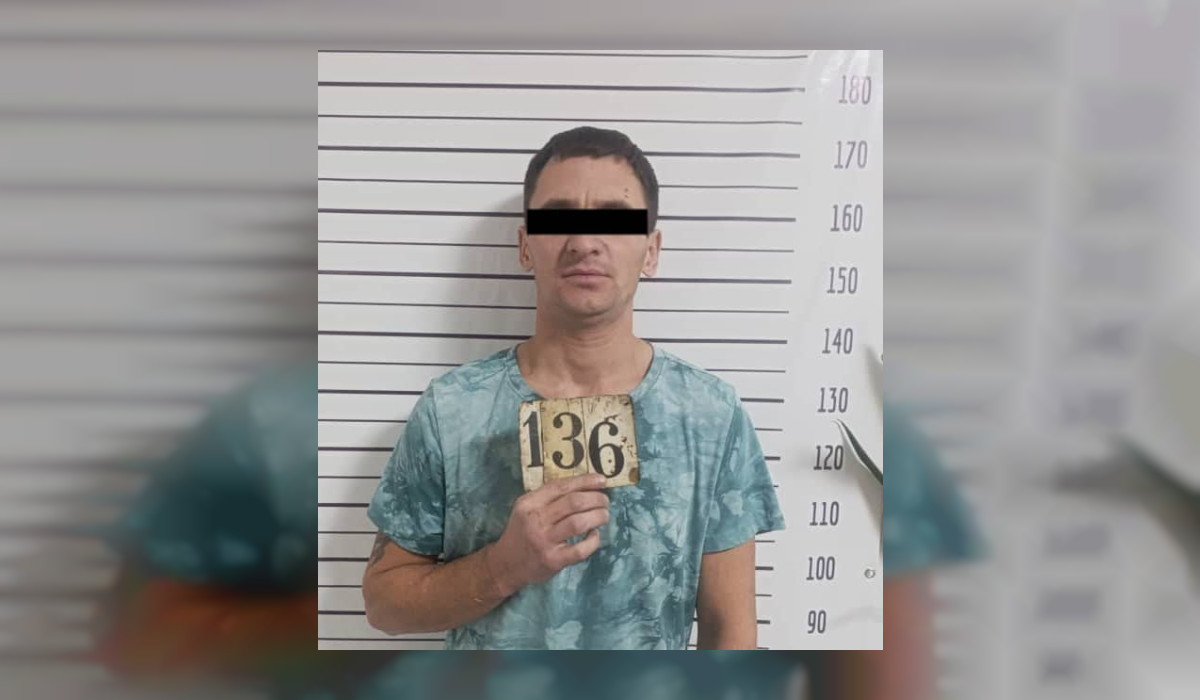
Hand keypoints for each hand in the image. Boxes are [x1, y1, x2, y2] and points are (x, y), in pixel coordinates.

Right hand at [486, 473, 609, 594]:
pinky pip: (580, 549)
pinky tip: (594, 536)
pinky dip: (593, 541)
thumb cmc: (522, 532)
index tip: (602, 480)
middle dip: (596, 498)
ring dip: (597, 516)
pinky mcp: (553, 560)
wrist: (505, 564)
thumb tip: (584, 486)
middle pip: (574, 502)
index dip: (585, 481)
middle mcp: (535, 520)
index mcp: (529, 503)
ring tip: (604, 515)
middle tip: (605, 501)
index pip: (561, 486)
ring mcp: (544, 541)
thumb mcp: (526, 508)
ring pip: (578, 523)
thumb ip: (548, 497)